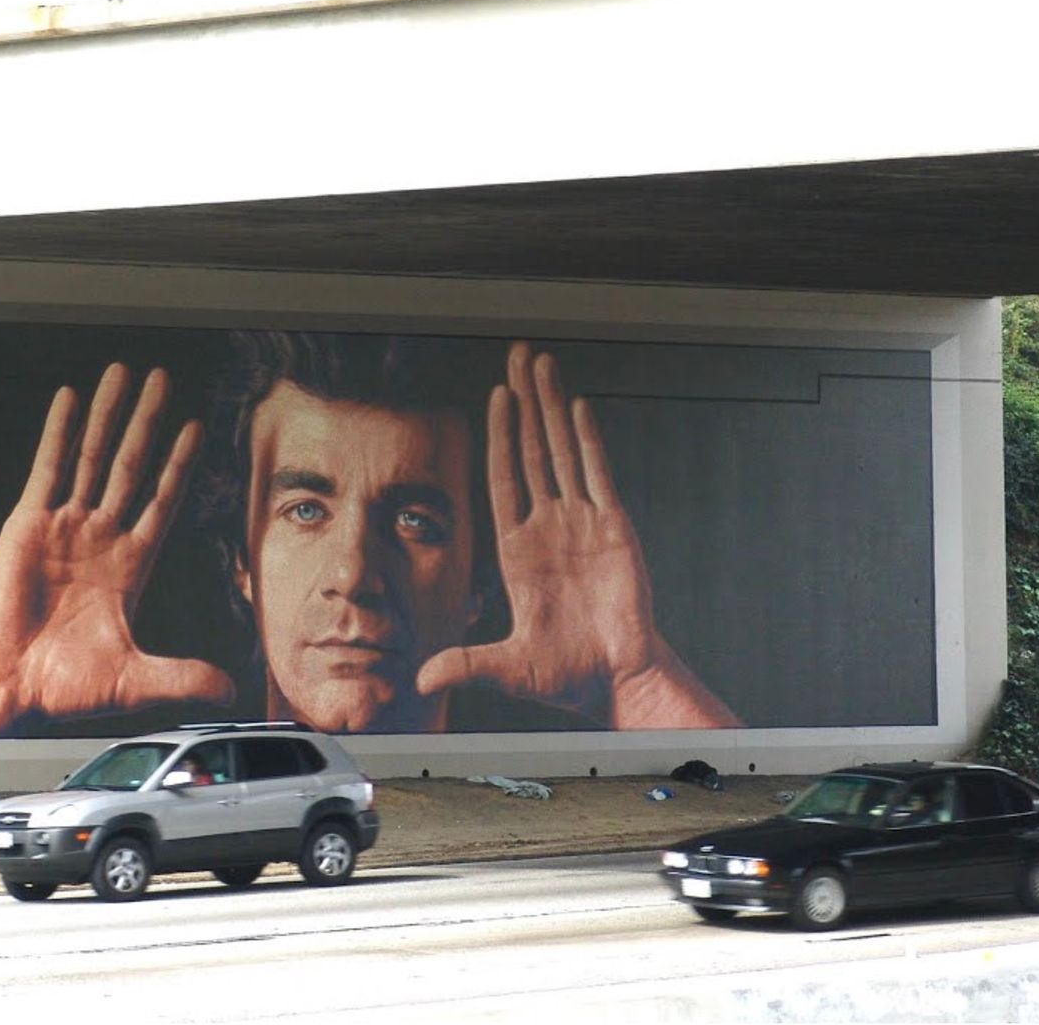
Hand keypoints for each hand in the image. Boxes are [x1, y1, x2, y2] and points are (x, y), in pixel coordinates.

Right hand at [0, 363, 233, 738]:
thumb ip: (184, 678)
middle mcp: (98, 538)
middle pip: (131, 466)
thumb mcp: (137, 680)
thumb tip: (231, 692)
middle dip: (146, 422)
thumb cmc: (64, 686)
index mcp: (128, 567)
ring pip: (92, 457)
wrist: (9, 684)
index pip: (162, 502)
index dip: (179, 466)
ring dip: (108, 415)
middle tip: (162, 380)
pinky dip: (59, 433)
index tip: (195, 428)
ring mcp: (63, 527)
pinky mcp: (28, 523)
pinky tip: (70, 399)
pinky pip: (48, 468)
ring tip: (122, 374)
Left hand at [416, 342, 737, 728]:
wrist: (619, 681)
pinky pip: (599, 475)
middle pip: (533, 450)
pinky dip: (589, 440)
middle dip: (524, 402)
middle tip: (517, 356)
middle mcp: (550, 527)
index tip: (494, 396)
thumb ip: (465, 665)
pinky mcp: (616, 530)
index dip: (499, 436)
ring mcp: (583, 524)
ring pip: (565, 451)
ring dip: (553, 407)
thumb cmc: (568, 676)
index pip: (504, 479)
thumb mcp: (507, 668)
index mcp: (519, 551)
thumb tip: (419, 681)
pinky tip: (578, 407)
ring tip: (543, 364)